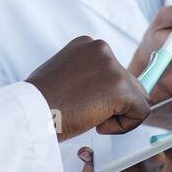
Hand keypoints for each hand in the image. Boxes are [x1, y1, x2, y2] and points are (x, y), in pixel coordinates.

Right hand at [25, 36, 150, 140]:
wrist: (30, 113)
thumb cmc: (41, 103)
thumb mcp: (64, 77)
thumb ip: (87, 76)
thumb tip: (106, 89)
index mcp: (86, 45)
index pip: (114, 71)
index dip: (105, 93)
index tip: (87, 102)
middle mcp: (101, 48)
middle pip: (130, 82)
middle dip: (114, 104)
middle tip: (85, 112)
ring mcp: (112, 66)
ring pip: (137, 98)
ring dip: (117, 114)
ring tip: (87, 115)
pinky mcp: (120, 86)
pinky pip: (141, 112)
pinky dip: (123, 126)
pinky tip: (96, 122)